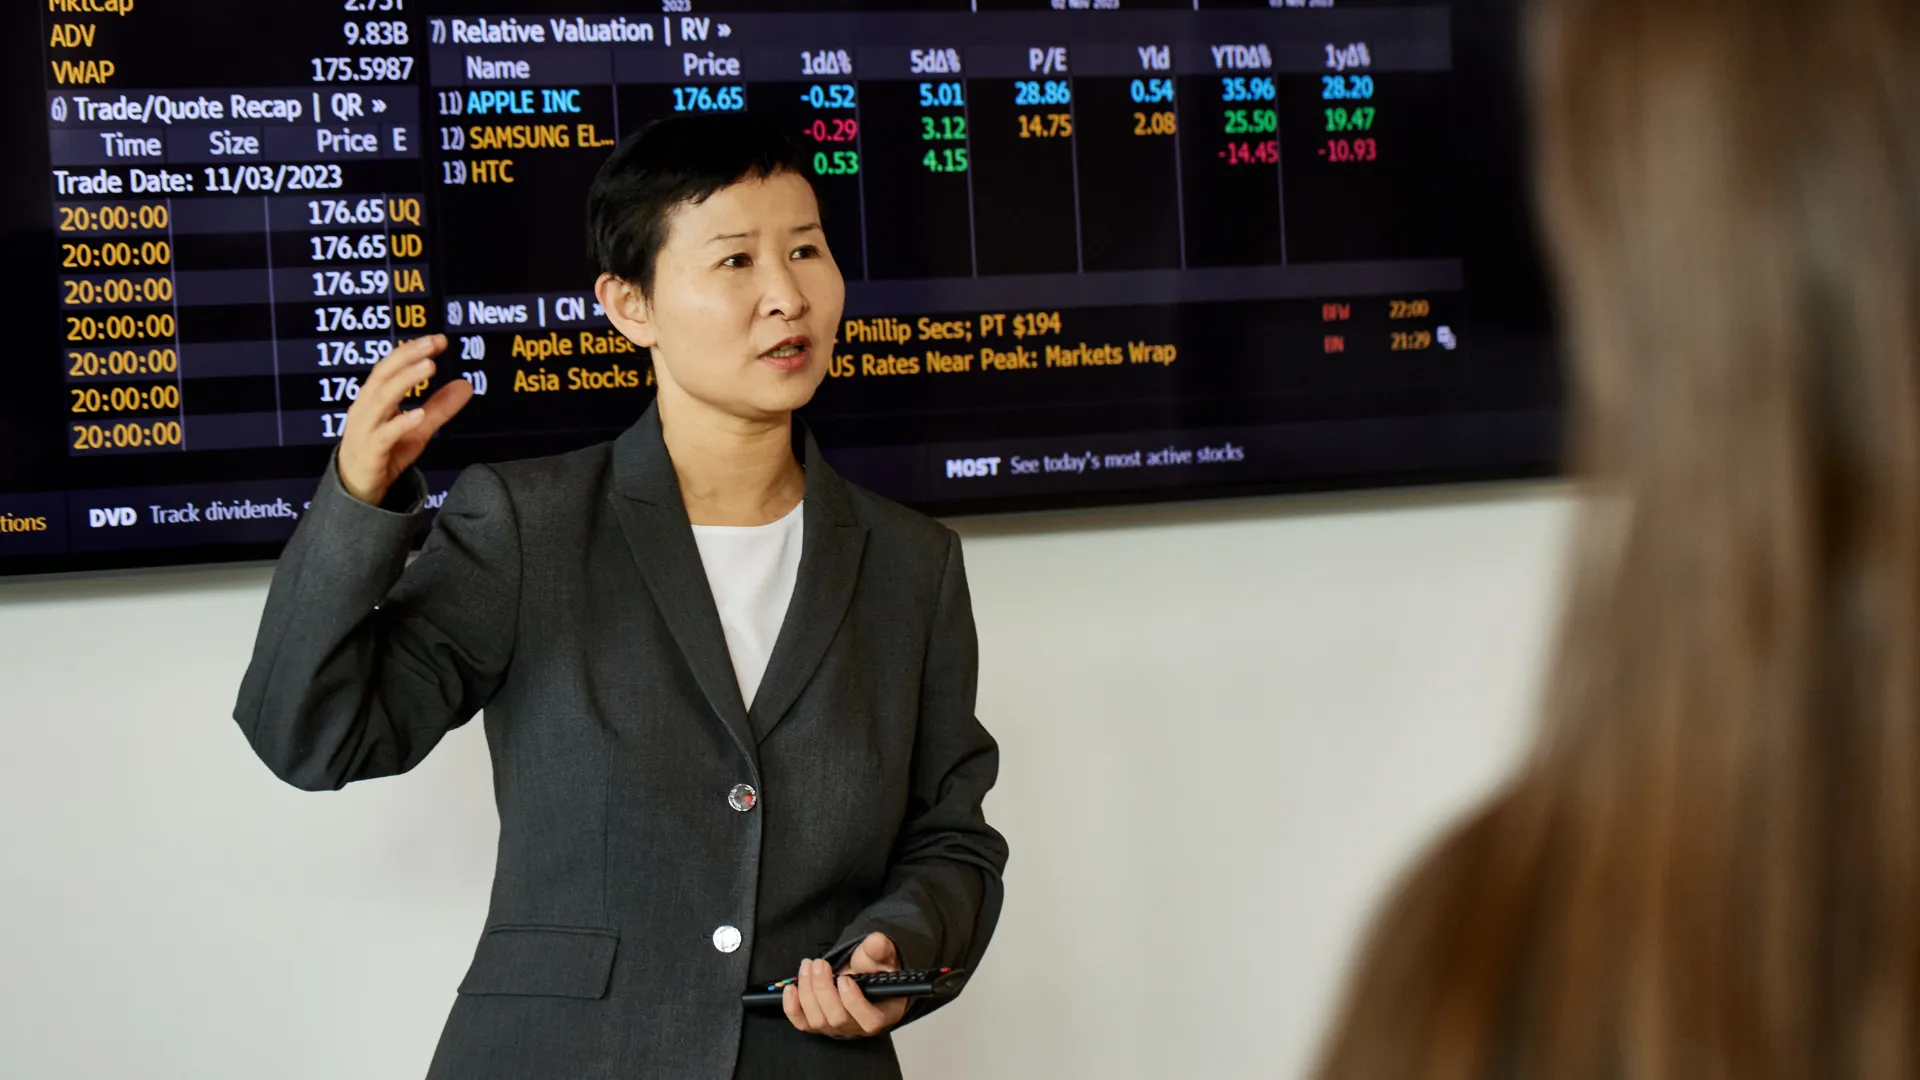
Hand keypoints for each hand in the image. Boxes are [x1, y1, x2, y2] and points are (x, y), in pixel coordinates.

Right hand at [337, 334, 473, 505]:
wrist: (357, 489)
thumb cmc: (384, 453)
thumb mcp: (418, 428)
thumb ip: (440, 407)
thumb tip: (466, 385)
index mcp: (374, 397)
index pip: (391, 366)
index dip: (412, 350)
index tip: (438, 340)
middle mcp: (365, 408)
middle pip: (384, 375)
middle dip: (408, 356)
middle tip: (433, 344)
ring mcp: (364, 429)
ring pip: (381, 399)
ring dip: (405, 380)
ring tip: (428, 367)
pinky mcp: (369, 452)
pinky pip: (384, 435)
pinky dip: (401, 423)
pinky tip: (418, 414)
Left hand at [782, 933, 909, 1038]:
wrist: (860, 975)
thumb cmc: (874, 969)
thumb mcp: (881, 957)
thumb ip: (879, 949)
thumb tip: (876, 941)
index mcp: (880, 1013)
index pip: (870, 1021)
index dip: (854, 1002)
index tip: (844, 978)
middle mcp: (857, 1027)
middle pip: (837, 1019)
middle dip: (823, 990)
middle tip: (819, 964)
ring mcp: (836, 1028)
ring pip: (817, 1021)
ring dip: (808, 992)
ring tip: (808, 966)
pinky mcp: (817, 1025)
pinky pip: (802, 1023)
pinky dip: (792, 1007)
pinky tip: (790, 988)